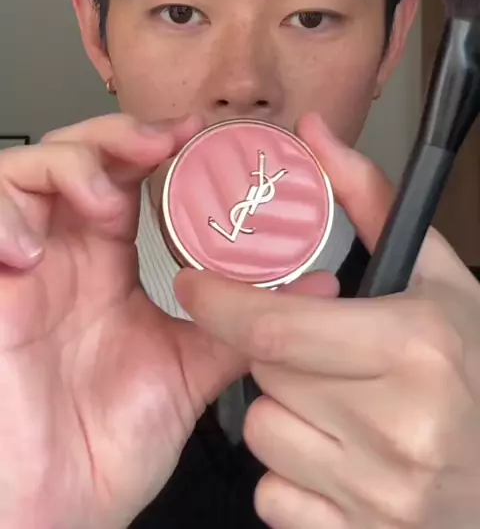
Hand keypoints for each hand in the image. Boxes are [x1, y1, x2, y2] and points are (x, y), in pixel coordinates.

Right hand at [0, 114, 246, 528]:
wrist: (56, 508)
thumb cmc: (105, 444)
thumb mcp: (185, 371)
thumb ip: (242, 326)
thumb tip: (315, 290)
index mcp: (109, 265)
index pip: (127, 176)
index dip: (157, 144)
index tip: (200, 134)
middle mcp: (67, 255)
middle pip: (80, 156)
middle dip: (118, 137)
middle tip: (160, 145)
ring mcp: (27, 267)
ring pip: (29, 171)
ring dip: (70, 167)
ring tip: (105, 199)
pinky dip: (5, 217)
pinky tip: (32, 250)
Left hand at [178, 112, 479, 528]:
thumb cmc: (470, 360)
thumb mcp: (431, 271)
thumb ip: (365, 198)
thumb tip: (314, 133)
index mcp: (412, 346)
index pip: (275, 328)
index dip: (219, 303)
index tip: (193, 284)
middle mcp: (398, 425)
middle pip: (265, 375)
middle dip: (272, 351)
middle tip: (318, 345)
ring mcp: (381, 491)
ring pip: (263, 433)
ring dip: (283, 408)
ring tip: (337, 399)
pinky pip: (275, 496)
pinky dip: (292, 470)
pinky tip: (339, 450)